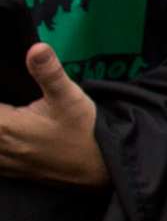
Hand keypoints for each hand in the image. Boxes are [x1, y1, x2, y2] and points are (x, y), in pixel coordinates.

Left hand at [0, 45, 107, 187]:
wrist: (104, 166)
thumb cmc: (85, 131)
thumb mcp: (70, 97)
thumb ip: (49, 72)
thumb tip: (37, 48)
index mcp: (5, 127)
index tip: (7, 97)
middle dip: (0, 113)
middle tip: (11, 108)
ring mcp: (6, 164)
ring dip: (0, 130)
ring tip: (11, 121)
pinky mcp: (14, 172)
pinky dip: (1, 147)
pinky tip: (10, 138)